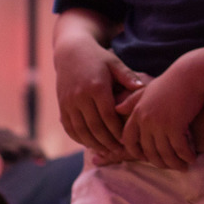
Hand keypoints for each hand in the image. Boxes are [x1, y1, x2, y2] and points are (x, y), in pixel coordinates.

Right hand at [54, 37, 144, 154]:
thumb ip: (128, 77)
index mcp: (96, 87)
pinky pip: (69, 127)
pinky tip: (89, 143)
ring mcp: (68, 102)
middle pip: (94, 126)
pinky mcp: (61, 105)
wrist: (70, 51)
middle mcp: (80, 97)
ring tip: (106, 151)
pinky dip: (78, 137)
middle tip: (119, 152)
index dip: (117, 130)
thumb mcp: (115, 63)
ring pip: (80, 130)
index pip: (108, 116)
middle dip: (107, 141)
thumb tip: (142, 88)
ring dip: (92, 143)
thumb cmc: (98, 57)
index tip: (127, 140)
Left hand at [117, 60, 203, 170]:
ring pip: (164, 153)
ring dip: (174, 163)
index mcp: (137, 113)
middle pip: (148, 151)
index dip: (137, 152)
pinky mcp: (175, 126)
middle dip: (160, 162)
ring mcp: (159, 125)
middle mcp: (145, 121)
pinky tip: (192, 158)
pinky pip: (179, 148)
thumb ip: (133, 101)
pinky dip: (186, 155)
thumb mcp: (148, 90)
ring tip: (184, 167)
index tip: (148, 158)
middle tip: (170, 166)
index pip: (130, 140)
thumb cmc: (172, 81)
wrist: (191, 74)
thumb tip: (117, 108)